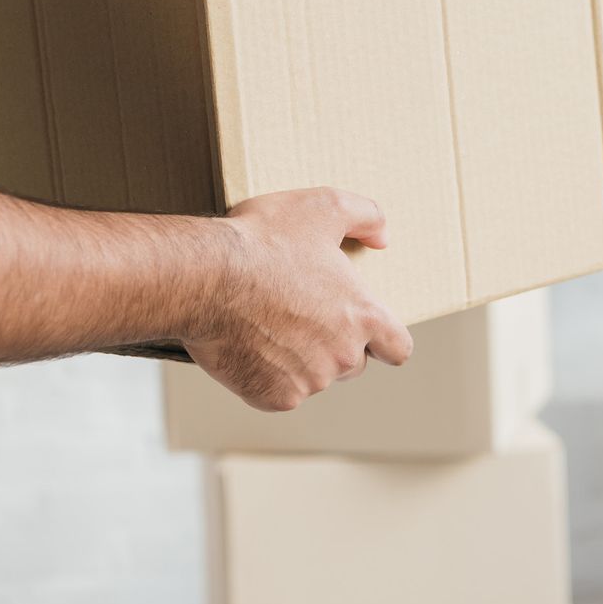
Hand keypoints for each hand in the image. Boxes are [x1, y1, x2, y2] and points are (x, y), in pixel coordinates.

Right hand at [186, 187, 413, 410]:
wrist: (203, 277)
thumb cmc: (262, 240)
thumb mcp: (322, 206)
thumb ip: (366, 215)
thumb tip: (382, 238)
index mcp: (362, 316)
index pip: (398, 348)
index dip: (385, 341)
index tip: (368, 333)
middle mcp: (343, 357)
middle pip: (353, 363)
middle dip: (334, 344)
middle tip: (300, 314)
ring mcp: (309, 381)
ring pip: (314, 378)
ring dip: (299, 360)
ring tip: (267, 323)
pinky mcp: (274, 397)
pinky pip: (278, 392)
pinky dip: (266, 375)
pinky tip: (248, 345)